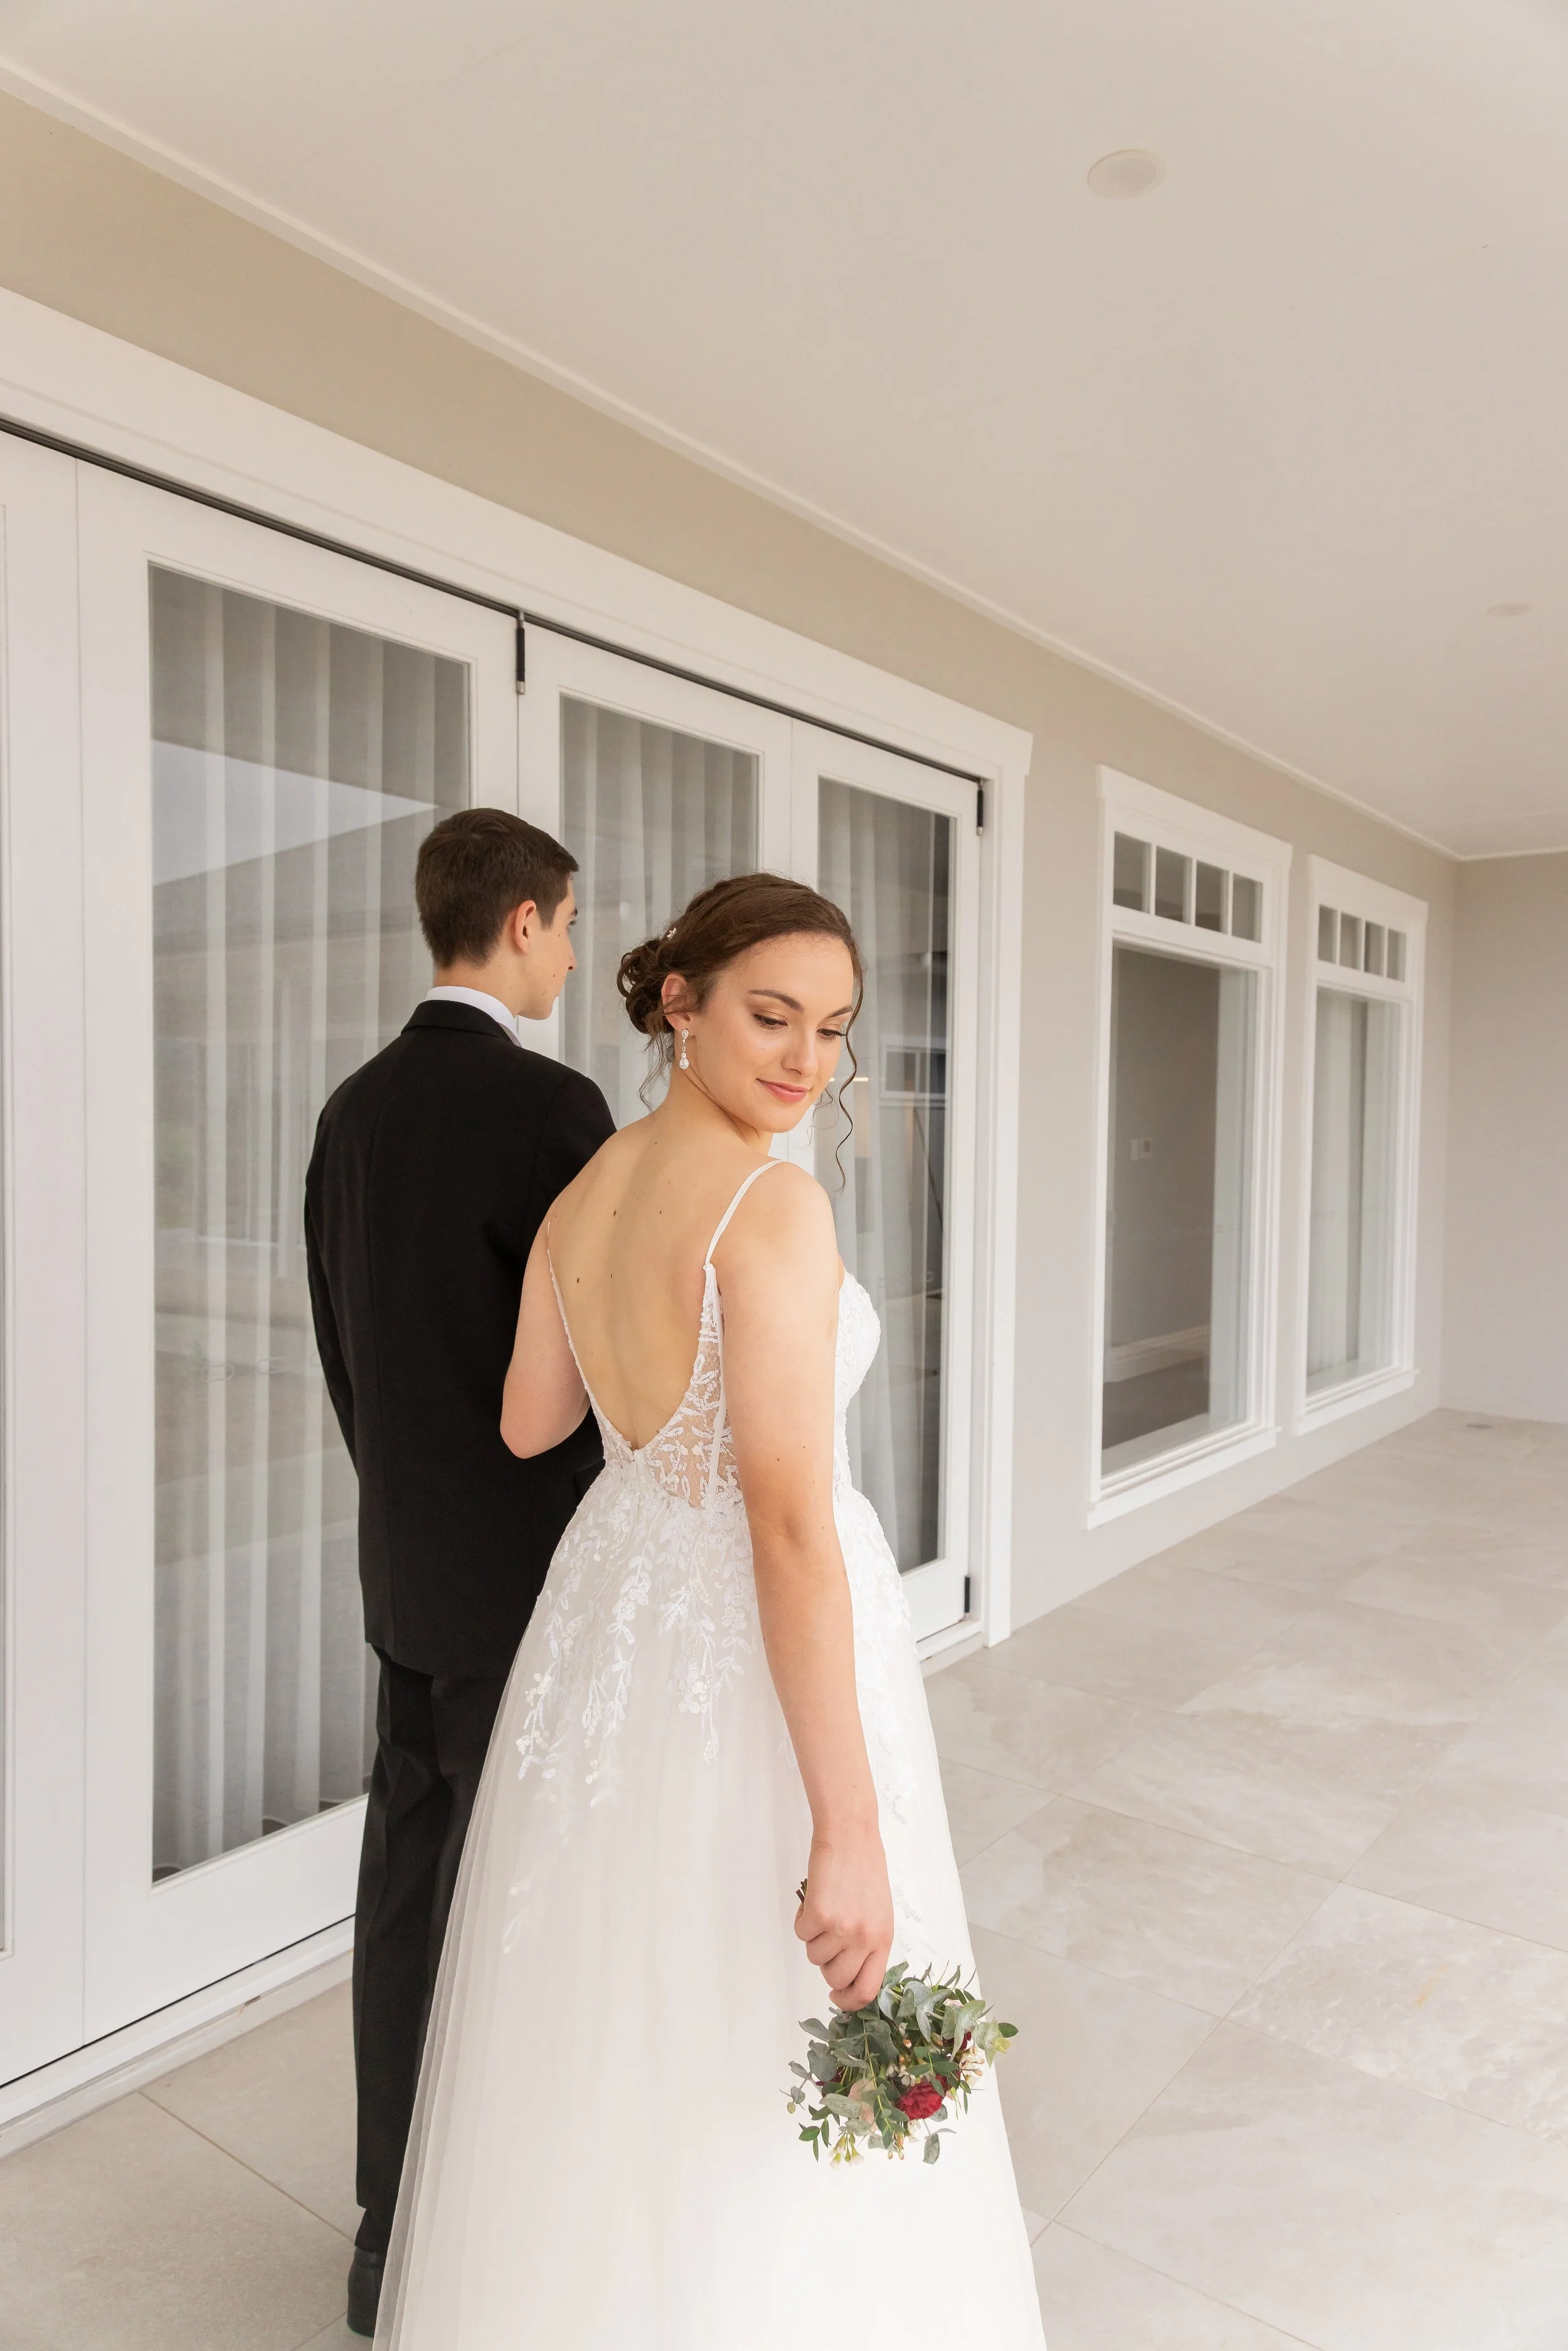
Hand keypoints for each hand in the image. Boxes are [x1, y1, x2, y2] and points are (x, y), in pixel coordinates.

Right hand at [795, 1825, 893, 2009]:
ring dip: (813, 1936)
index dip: (847, 2000)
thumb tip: (848, 1973)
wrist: (851, 1836)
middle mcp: (865, 1939)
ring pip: (814, 1956)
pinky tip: (815, 1899)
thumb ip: (867, 1944)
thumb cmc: (864, 1869)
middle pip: (835, 1978)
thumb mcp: (878, 1913)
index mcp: (883, 1940)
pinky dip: (802, 1918)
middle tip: (827, 1937)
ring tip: (825, 1908)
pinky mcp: (819, 1914)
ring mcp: (842, 1928)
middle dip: (825, 1963)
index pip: (867, 1990)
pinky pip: (800, 1933)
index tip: (836, 1995)